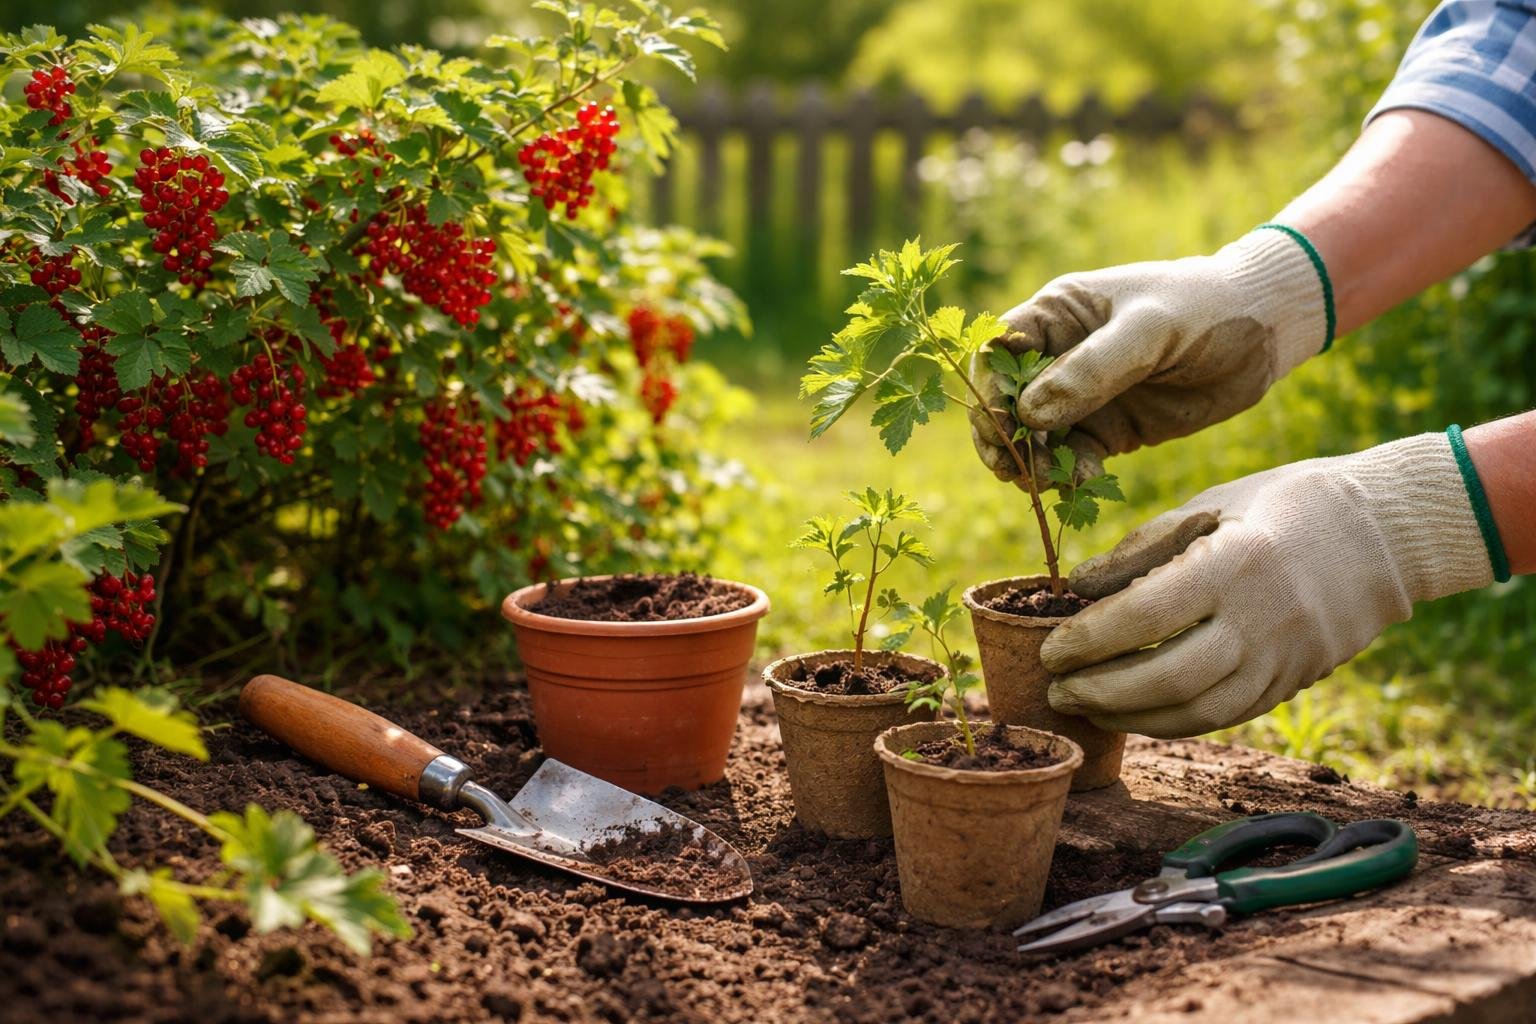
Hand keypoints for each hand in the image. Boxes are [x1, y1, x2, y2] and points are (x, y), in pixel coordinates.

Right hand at [968, 229, 1327, 486]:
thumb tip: (1029, 414)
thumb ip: (1092, 369)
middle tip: (1015, 469)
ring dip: (1031, 464)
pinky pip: (1069, 459)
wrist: (1266, 332)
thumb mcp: (1151, 329)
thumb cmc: (1207, 309)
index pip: (996, 352)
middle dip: (1002, 437)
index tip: (1003, 423)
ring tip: (1049, 481)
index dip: (989, 389)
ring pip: (1031, 439)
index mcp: (1056, 315)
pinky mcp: (1108, 431)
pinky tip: (1084, 481)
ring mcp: (1081, 397)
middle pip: (1003, 402)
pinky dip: (1067, 475)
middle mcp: (1058, 356)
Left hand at [1040, 432, 1493, 737]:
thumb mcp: (1212, 502)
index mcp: (1234, 564)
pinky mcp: (1294, 682)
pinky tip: (1134, 713)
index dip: (1088, 640)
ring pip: (1196, 711)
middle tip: (1055, 688)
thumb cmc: (1284, 504)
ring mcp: (1283, 659)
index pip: (1144, 617)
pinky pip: (1225, 716)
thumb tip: (1077, 587)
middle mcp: (1262, 620)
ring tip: (1085, 705)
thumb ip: (1142, 547)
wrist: (1386, 533)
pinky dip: (1173, 721)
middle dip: (1100, 691)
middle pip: (1167, 678)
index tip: (1049, 648)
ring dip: (1131, 718)